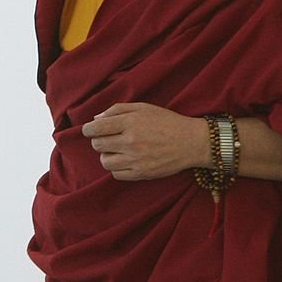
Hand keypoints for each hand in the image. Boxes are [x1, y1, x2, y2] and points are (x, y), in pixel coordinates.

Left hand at [81, 103, 207, 180]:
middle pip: (98, 145)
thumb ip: (119, 109)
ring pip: (105, 161)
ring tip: (118, 151)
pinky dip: (118, 168)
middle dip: (99, 141)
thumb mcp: (145, 108)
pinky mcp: (142, 173)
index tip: (90, 130)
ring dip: (108, 155)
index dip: (88, 130)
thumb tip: (96, 119)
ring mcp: (136, 159)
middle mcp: (131, 141)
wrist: (192, 142)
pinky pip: (117, 174)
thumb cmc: (169, 122)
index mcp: (130, 122)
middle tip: (109, 139)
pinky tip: (126, 161)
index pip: (96, 128)